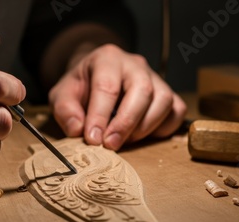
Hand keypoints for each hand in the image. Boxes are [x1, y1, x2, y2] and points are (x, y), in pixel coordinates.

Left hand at [48, 44, 186, 150]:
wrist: (95, 78)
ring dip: (145, 127)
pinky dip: (163, 128)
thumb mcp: (62, 95)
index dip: (100, 116)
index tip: (93, 140)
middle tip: (111, 145)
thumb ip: (65, 110)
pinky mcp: (168, 93)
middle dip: (126, 123)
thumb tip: (77, 130)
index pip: (107, 86)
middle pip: (142, 90)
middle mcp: (135, 64)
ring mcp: (155, 77)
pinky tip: (143, 135)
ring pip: (163, 100)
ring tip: (125, 141)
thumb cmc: (80, 88)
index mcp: (107, 58)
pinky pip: (176, 110)